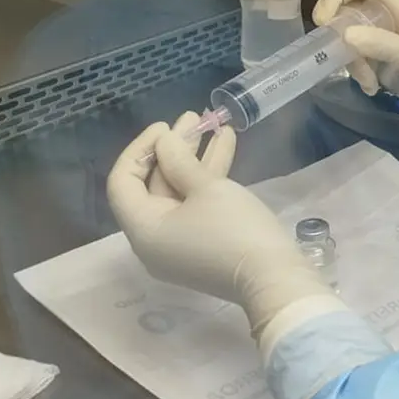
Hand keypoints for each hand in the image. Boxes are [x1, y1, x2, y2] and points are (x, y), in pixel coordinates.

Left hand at [107, 113, 335, 337]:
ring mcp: (178, 246)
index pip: (123, 182)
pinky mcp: (202, 247)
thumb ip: (180, 162)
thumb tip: (165, 143)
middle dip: (175, 150)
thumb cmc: (236, 232)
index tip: (166, 128)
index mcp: (143, 229)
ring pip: (179, 195)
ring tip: (215, 125)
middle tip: (194, 119)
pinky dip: (207, 183)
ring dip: (195, 161)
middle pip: (153, 186)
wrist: (275, 279)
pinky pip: (195, 209)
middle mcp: (153, 240)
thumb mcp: (208, 189)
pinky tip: (226, 148)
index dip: (140, 149)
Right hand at [313, 0, 398, 111]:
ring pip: (361, 32)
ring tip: (367, 84)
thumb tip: (345, 34)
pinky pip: (373, 47)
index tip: (324, 22)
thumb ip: (384, 46)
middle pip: (355, 9)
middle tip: (345, 64)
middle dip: (344, 37)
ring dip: (356, 57)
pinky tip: (373, 86)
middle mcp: (397, 10)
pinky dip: (367, 64)